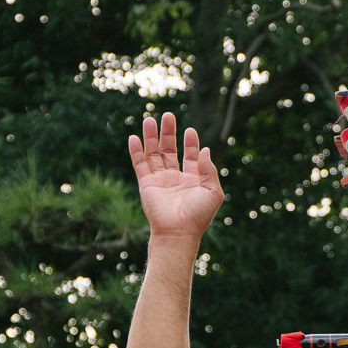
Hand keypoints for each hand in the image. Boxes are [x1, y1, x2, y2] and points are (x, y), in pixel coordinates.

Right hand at [127, 113, 223, 241]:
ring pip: (153, 153)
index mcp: (192, 180)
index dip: (190, 143)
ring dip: (151, 137)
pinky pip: (140, 164)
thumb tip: (205, 150)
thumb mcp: (213, 191)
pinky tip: (134, 137)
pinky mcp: (146, 184)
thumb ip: (209, 170)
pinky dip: (136, 151)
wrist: (178, 232)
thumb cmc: (198, 215)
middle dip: (168, 133)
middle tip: (168, 116)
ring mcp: (160, 180)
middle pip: (169, 150)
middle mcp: (175, 178)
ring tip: (149, 119)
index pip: (190, 156)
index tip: (190, 131)